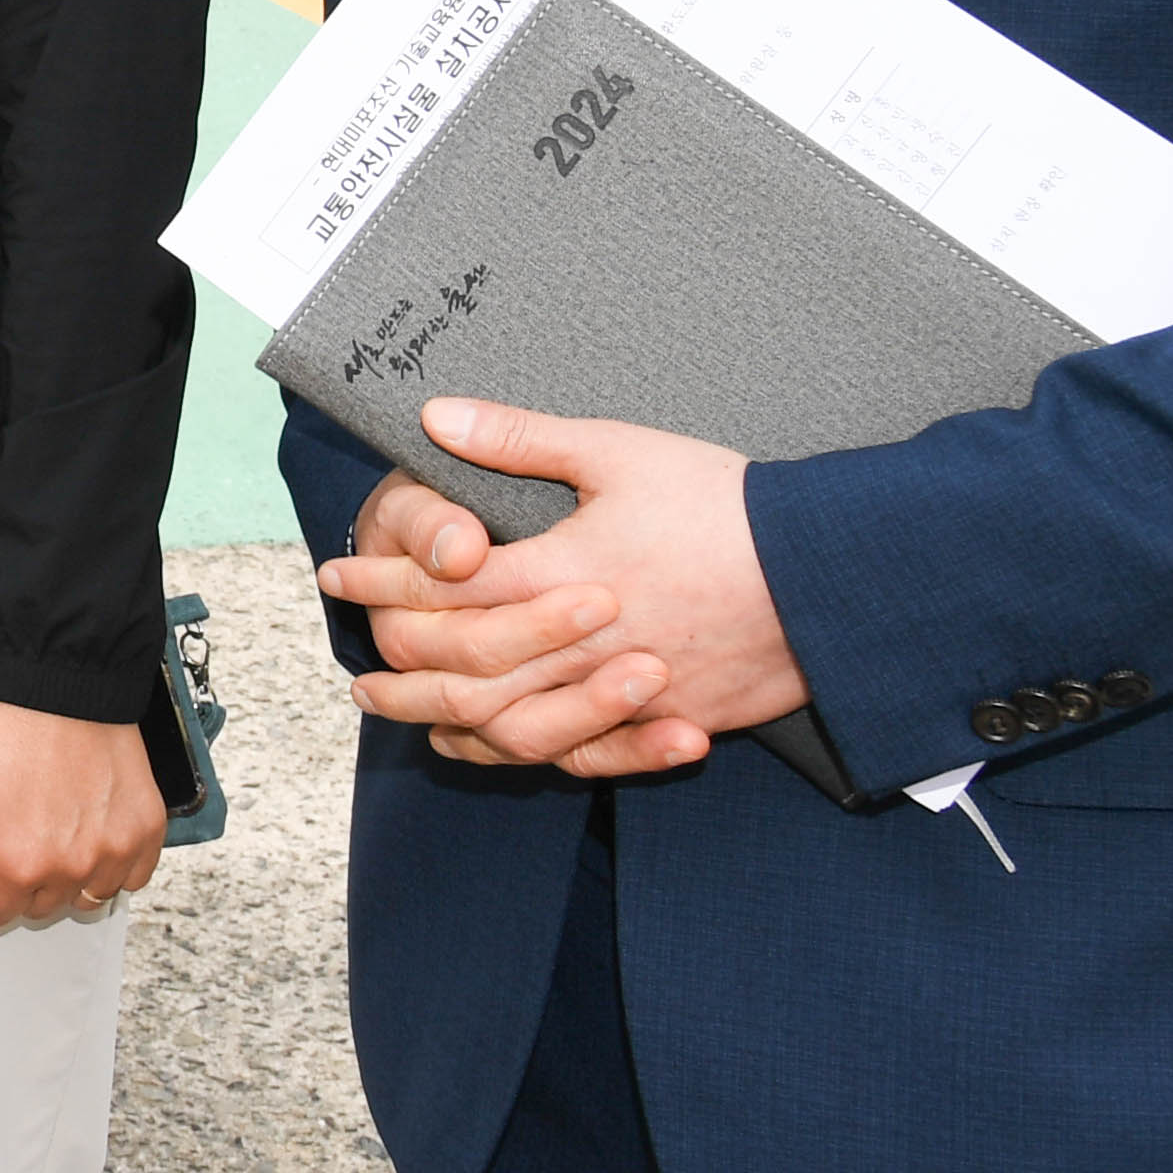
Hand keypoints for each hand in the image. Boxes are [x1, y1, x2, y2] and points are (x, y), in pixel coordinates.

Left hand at [0, 690, 169, 933]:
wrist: (55, 677)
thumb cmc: (0, 725)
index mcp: (21, 864)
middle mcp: (74, 867)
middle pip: (43, 906)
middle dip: (23, 878)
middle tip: (15, 826)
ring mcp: (116, 849)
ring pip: (88, 896)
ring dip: (68, 876)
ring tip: (52, 828)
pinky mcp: (146, 827)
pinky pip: (133, 876)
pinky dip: (113, 864)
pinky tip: (90, 832)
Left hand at [320, 401, 804, 777]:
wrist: (836, 573)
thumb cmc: (726, 503)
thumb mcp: (617, 452)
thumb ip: (519, 440)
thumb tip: (434, 416)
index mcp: (564, 570)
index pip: (443, 589)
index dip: (381, 585)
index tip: (336, 576)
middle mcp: (586, 641)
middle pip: (463, 670)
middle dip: (398, 669)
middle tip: (353, 665)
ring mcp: (630, 691)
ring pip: (512, 725)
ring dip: (444, 721)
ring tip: (401, 714)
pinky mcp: (672, 720)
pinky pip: (582, 755)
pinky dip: (526, 756)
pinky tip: (490, 746)